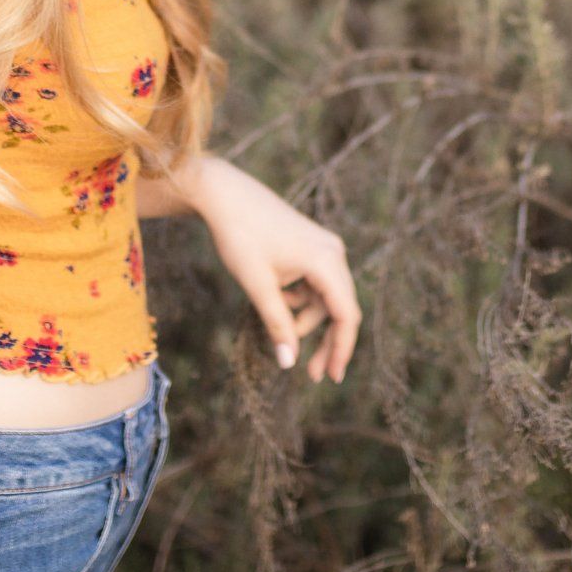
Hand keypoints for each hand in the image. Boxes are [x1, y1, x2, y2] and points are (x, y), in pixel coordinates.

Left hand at [192, 157, 359, 382]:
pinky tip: (277, 299)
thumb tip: (289, 363)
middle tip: (311, 375)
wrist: (224, 194)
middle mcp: (333, 253)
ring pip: (325, 298)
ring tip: (278, 327)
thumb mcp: (258, 286)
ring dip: (307, 320)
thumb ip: (277, 324)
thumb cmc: (240, 236)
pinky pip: (315, 284)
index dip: (341, 349)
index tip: (331, 378)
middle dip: (325, 341)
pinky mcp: (312, 246)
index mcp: (326, 261)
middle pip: (340, 309)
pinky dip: (299, 301)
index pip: (346, 315)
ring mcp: (324, 247)